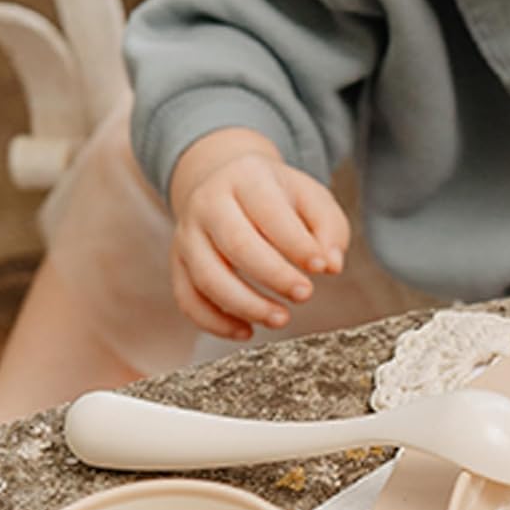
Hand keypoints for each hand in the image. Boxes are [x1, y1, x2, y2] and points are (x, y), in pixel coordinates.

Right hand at [167, 128, 349, 339]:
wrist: (226, 184)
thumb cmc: (277, 197)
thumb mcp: (311, 197)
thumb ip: (330, 228)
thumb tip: (332, 266)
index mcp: (246, 178)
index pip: (269, 213)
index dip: (297, 244)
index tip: (322, 267)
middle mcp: (208, 203)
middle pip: (236, 245)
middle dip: (274, 276)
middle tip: (305, 295)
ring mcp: (187, 233)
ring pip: (207, 276)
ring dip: (246, 305)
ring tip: (281, 319)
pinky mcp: (177, 262)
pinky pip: (188, 298)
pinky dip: (214, 321)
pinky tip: (246, 331)